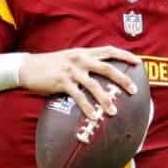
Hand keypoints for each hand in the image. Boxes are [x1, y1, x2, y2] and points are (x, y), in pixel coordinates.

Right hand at [20, 46, 142, 122]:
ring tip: (114, 111)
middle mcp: (80, 59)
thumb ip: (85, 62)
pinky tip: (93, 117)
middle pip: (107, 68)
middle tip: (134, 91)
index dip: (125, 55)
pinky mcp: (62, 82)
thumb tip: (101, 71)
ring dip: (105, 99)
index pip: (109, 50)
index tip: (139, 62)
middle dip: (123, 79)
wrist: (28, 67)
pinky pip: (78, 96)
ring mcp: (72, 70)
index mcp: (84, 52)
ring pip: (94, 85)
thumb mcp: (70, 58)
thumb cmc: (50, 65)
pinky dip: (87, 107)